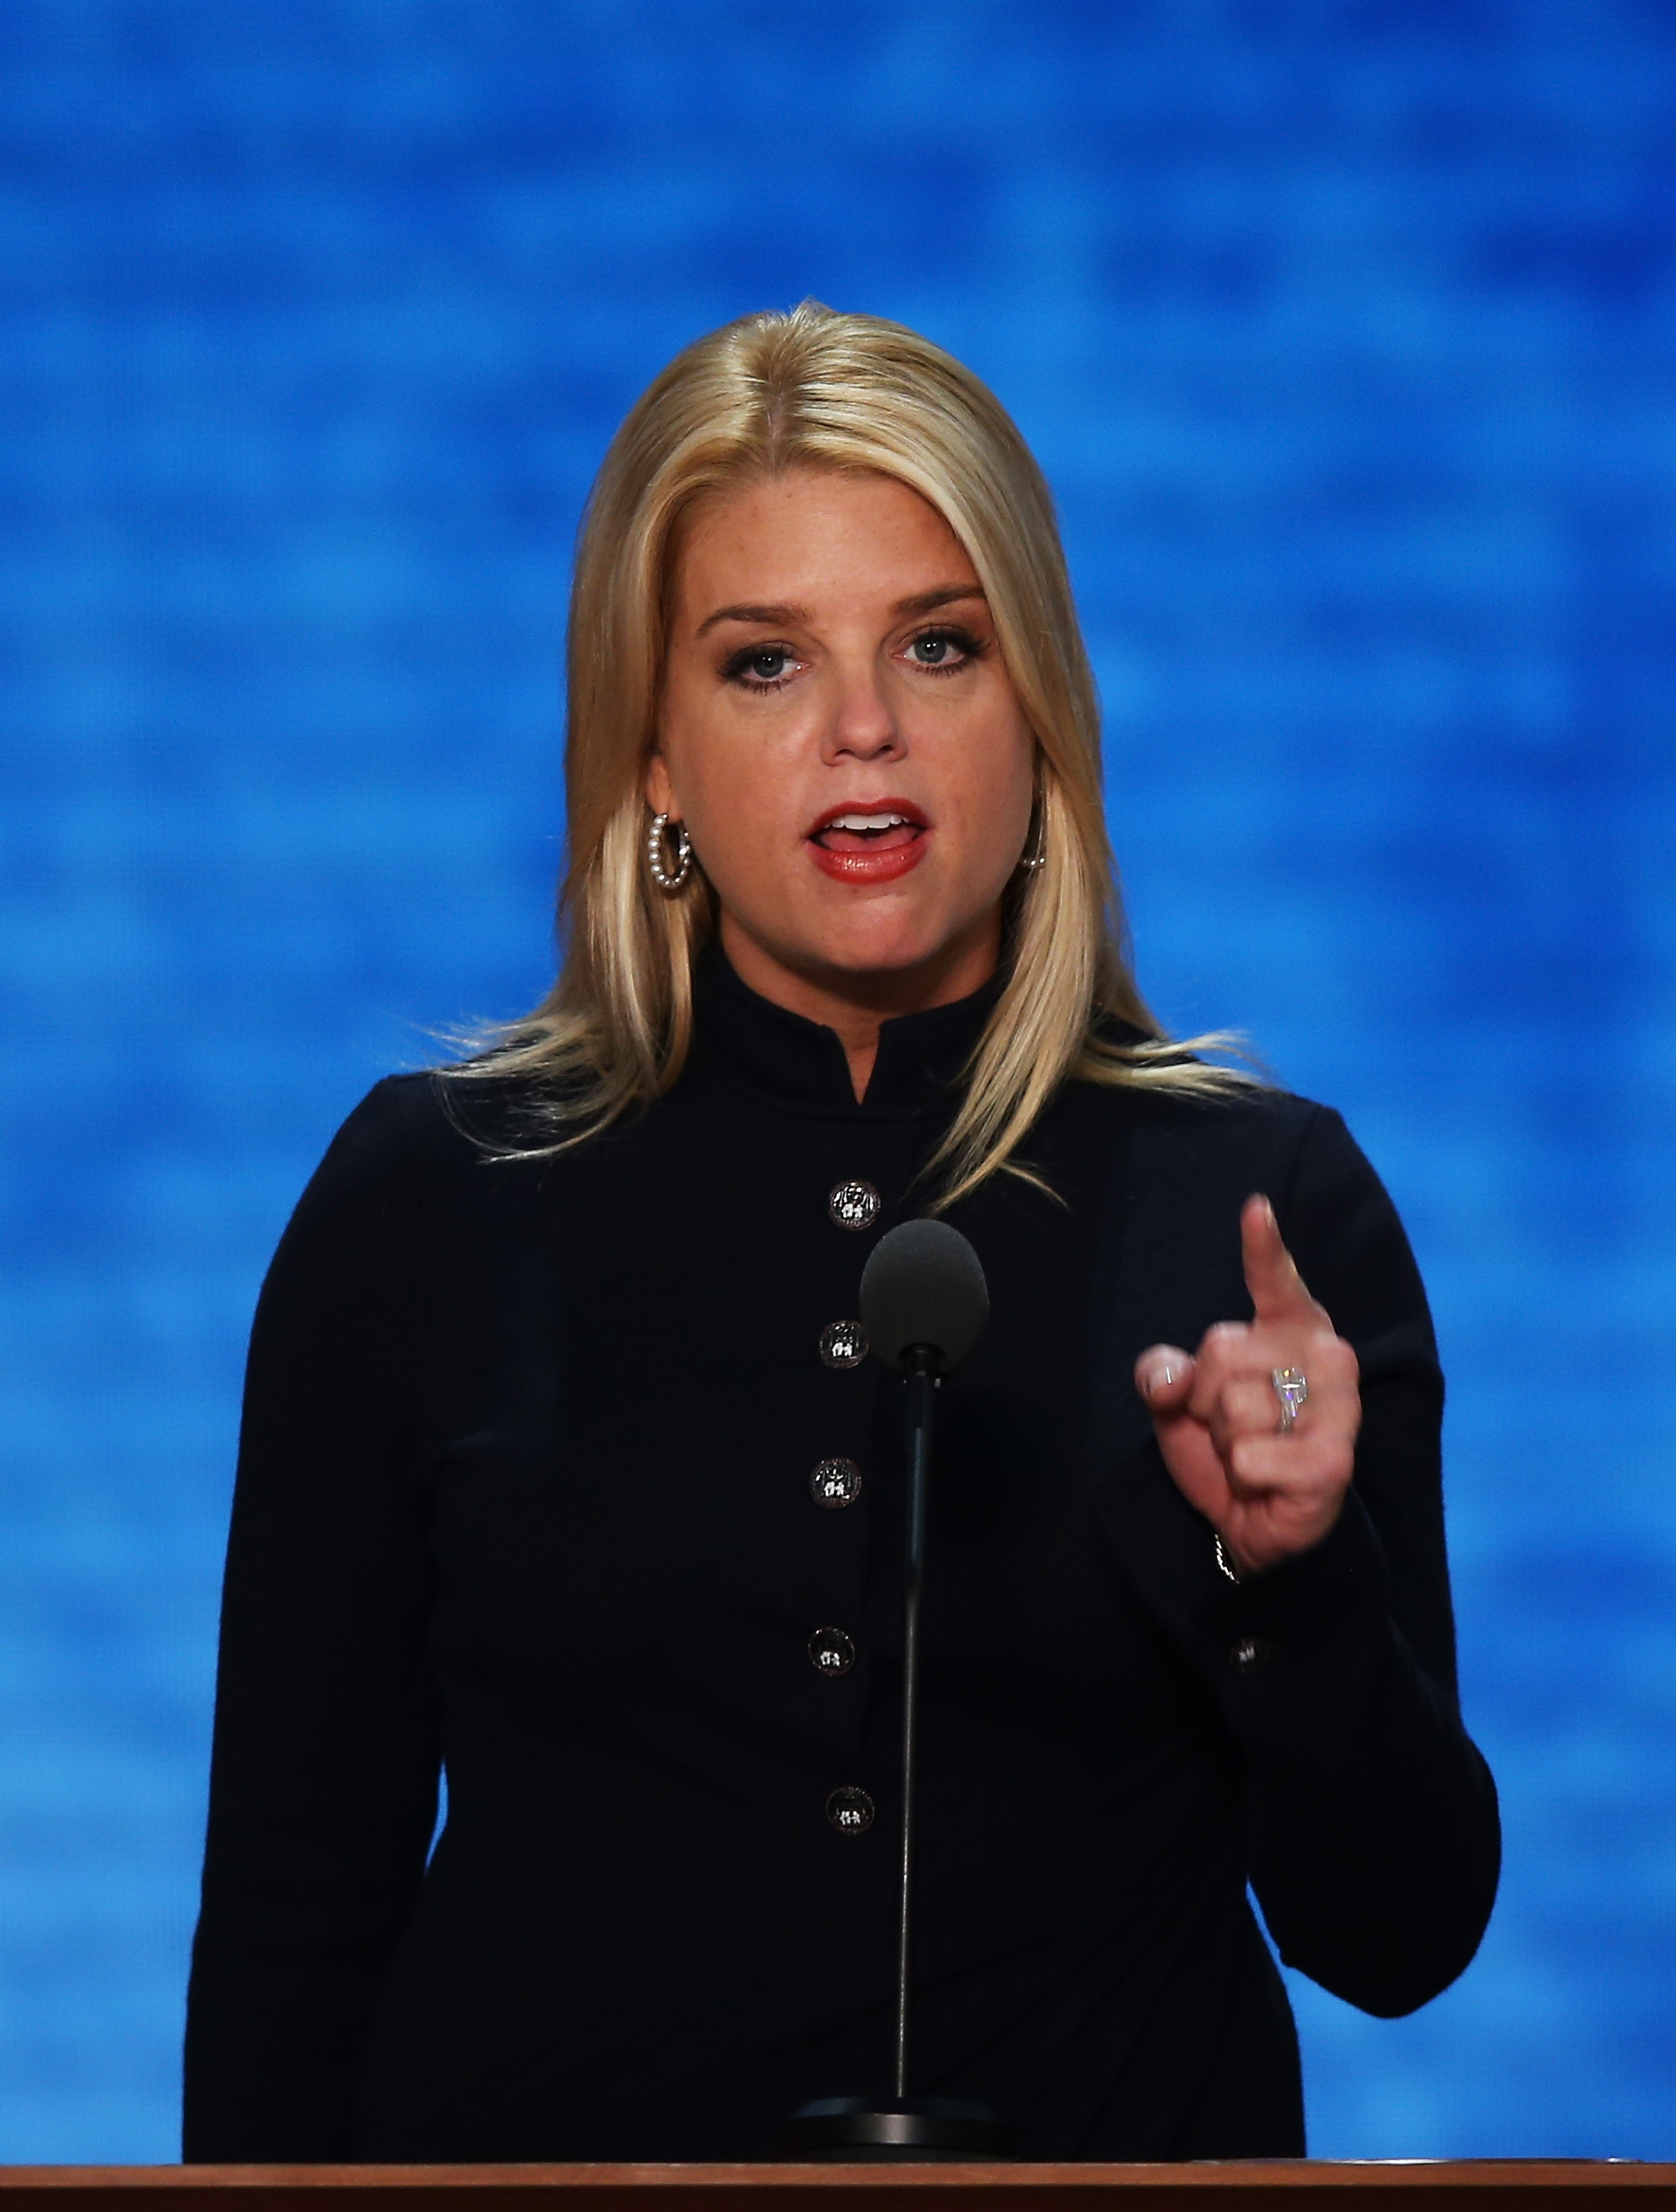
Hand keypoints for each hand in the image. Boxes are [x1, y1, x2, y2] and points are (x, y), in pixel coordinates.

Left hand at [1134, 1195, 1359, 1578]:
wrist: (1256, 1524)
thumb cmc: (1227, 1446)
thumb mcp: (1179, 1404)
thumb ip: (1163, 1374)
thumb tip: (1172, 1378)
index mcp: (1290, 1328)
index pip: (1275, 1281)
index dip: (1263, 1247)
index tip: (1254, 1208)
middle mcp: (1324, 1355)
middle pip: (1219, 1349)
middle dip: (1205, 1398)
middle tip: (1232, 1426)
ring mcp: (1337, 1406)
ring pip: (1232, 1406)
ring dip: (1225, 1441)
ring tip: (1252, 1454)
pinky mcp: (1333, 1458)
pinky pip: (1247, 1455)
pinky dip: (1241, 1475)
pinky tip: (1266, 1481)